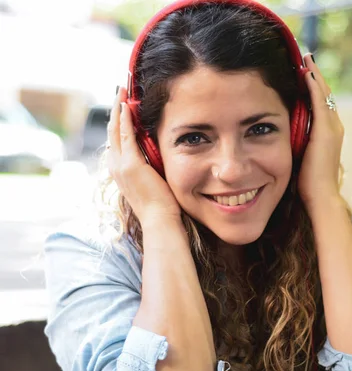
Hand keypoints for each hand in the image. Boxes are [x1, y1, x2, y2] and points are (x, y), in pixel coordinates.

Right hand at [107, 87, 180, 225]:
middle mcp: (115, 166)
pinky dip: (125, 119)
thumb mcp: (152, 180)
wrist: (159, 220)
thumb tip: (157, 152)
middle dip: (115, 109)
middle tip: (119, 91)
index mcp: (120, 171)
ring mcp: (121, 165)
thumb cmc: (161, 205)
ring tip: (121, 91)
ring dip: (118, 109)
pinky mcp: (130, 164)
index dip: (117, 121)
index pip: (116, 140)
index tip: (123, 105)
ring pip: (115, 130)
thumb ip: (150, 165)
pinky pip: (125, 136)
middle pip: (111, 131)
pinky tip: (127, 105)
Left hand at [298, 54, 344, 211]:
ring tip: (307, 59)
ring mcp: (333, 128)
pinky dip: (314, 86)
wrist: (321, 196)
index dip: (314, 89)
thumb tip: (282, 140)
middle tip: (307, 58)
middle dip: (316, 77)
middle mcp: (335, 128)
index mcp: (329, 135)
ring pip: (324, 94)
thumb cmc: (309, 185)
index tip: (305, 74)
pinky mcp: (326, 130)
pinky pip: (319, 101)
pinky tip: (306, 73)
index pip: (322, 105)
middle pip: (325, 95)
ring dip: (315, 76)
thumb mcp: (302, 159)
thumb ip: (297, 145)